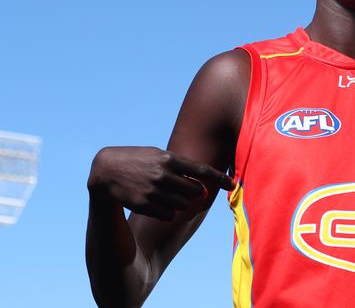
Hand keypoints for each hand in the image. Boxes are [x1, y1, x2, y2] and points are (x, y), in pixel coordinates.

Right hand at [87, 146, 234, 220]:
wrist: (106, 171)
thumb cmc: (138, 160)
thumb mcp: (158, 155)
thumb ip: (181, 168)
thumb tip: (201, 187)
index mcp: (169, 159)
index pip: (202, 171)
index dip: (219, 178)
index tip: (233, 184)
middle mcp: (163, 175)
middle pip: (194, 192)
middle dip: (194, 193)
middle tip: (183, 188)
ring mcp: (154, 191)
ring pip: (183, 205)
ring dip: (180, 202)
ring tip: (165, 193)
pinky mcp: (145, 205)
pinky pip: (169, 215)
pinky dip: (168, 212)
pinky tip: (156, 202)